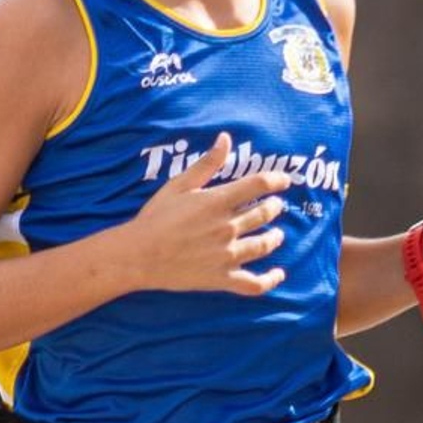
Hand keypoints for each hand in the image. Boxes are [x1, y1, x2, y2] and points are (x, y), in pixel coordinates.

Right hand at [129, 131, 288, 294]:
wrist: (138, 255)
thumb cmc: (156, 218)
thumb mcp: (179, 184)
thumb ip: (207, 163)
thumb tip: (226, 138)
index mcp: (218, 201)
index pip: (259, 184)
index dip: (277, 179)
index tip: (284, 180)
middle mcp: (227, 227)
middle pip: (265, 214)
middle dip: (275, 208)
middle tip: (275, 206)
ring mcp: (227, 255)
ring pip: (264, 245)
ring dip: (275, 237)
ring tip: (276, 234)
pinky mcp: (222, 278)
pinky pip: (255, 283)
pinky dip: (270, 279)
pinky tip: (278, 274)